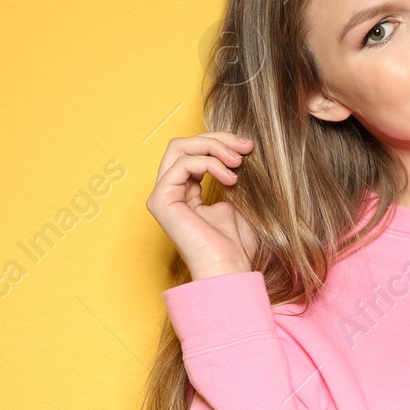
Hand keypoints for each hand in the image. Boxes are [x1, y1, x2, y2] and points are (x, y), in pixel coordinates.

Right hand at [146, 131, 258, 280]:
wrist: (229, 270)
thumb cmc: (236, 244)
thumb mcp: (238, 198)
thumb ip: (231, 171)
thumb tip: (238, 146)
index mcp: (185, 190)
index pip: (194, 151)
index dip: (221, 142)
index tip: (248, 147)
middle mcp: (169, 190)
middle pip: (184, 144)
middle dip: (217, 139)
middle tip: (245, 147)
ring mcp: (162, 195)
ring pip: (180, 147)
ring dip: (214, 148)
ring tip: (239, 163)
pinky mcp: (161, 200)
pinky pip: (183, 164)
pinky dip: (210, 163)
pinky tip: (230, 178)